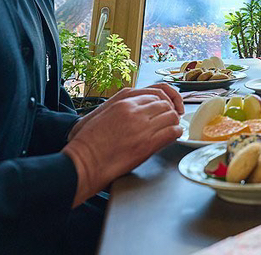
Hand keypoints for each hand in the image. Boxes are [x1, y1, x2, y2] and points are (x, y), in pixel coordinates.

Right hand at [62, 91, 181, 204]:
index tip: (160, 111)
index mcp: (123, 103)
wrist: (84, 162)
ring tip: (173, 127)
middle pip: (164, 104)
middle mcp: (134, 111)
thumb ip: (122, 112)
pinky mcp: (147, 143)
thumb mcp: (104, 117)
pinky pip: (172, 132)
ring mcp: (142, 126)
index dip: (159, 104)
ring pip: (170, 116)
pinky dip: (176, 132)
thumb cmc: (89, 144)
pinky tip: (174, 135)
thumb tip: (137, 114)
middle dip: (168, 111)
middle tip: (169, 120)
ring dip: (173, 121)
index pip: (152, 96)